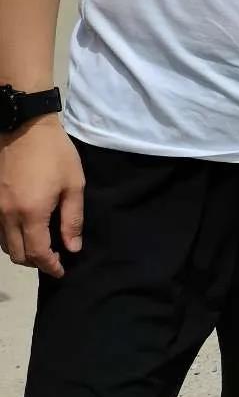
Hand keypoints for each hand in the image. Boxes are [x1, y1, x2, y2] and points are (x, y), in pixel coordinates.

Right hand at [0, 118, 84, 276]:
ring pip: (3, 245)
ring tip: (40, 245)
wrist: (24, 126)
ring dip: (21, 251)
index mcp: (31, 213)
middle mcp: (7, 215)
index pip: (37, 253)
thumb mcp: (74, 184)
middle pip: (17, 254)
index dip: (50, 266)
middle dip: (35, 261)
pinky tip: (24, 231)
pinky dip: (10, 238)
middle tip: (53, 257)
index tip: (61, 270)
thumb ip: (73, 219)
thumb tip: (73, 247)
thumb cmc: (55, 154)